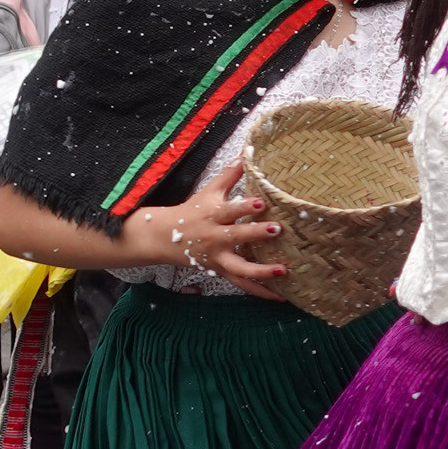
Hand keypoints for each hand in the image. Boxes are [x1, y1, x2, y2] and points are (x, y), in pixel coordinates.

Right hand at [135, 159, 284, 299]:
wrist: (163, 238)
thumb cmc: (193, 210)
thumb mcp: (209, 191)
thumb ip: (230, 174)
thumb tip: (247, 152)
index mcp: (213, 215)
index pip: (229, 210)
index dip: (244, 206)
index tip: (262, 202)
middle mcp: (215, 237)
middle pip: (236, 236)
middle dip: (255, 233)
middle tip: (277, 230)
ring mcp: (218, 258)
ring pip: (240, 268)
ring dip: (262, 271)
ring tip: (284, 270)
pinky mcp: (221, 272)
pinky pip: (242, 285)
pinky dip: (261, 292)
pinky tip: (282, 297)